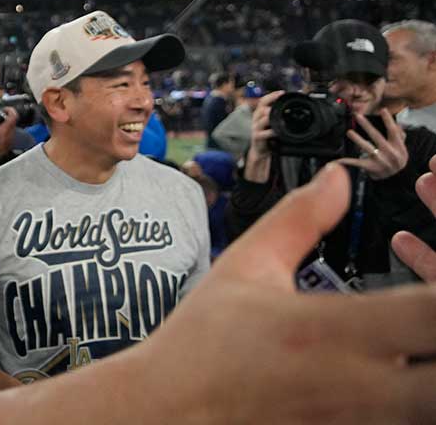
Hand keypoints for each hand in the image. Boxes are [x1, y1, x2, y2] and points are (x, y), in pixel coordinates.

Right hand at [0, 107, 18, 161]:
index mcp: (5, 129)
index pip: (14, 115)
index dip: (10, 110)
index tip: (3, 109)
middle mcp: (10, 134)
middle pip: (13, 121)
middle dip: (7, 117)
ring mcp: (10, 141)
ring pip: (12, 129)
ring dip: (6, 125)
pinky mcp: (8, 146)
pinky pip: (9, 136)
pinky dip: (4, 132)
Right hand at [129, 163, 435, 423]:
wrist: (169, 408)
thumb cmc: (201, 343)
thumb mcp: (246, 265)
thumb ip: (300, 218)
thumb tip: (340, 178)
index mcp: (330, 328)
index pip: (431, 311)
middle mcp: (355, 383)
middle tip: (430, 320)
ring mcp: (356, 420)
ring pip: (429, 406)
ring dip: (431, 375)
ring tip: (417, 344)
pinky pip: (402, 423)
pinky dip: (411, 402)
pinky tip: (396, 375)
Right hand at [243, 90, 284, 182]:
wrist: (260, 150)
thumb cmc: (268, 135)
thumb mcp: (272, 123)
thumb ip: (278, 115)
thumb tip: (292, 107)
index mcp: (260, 114)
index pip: (263, 101)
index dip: (272, 95)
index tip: (282, 93)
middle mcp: (256, 119)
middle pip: (262, 108)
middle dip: (272, 104)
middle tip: (281, 103)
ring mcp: (256, 128)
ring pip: (262, 119)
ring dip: (271, 117)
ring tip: (280, 116)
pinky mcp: (257, 137)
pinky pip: (264, 133)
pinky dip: (272, 132)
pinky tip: (278, 132)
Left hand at [337, 109, 407, 179]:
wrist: (397, 178)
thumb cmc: (397, 159)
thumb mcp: (402, 148)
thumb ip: (400, 135)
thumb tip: (398, 124)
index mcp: (398, 146)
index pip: (393, 131)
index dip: (388, 120)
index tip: (382, 110)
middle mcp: (389, 153)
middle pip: (377, 136)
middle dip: (367, 125)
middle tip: (358, 116)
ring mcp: (380, 160)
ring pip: (367, 147)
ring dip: (357, 139)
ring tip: (349, 132)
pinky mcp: (371, 168)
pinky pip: (357, 163)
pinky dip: (347, 161)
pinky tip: (338, 160)